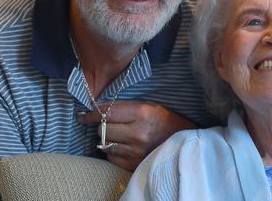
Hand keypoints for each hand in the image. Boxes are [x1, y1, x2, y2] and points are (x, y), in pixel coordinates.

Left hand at [77, 101, 195, 170]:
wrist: (187, 144)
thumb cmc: (168, 122)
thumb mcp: (152, 107)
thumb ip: (128, 107)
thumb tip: (100, 109)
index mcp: (142, 113)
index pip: (107, 112)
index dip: (92, 113)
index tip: (85, 115)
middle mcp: (137, 133)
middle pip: (102, 128)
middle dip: (101, 126)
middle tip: (106, 124)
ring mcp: (135, 151)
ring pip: (105, 144)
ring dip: (107, 139)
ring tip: (116, 136)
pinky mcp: (134, 164)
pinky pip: (111, 157)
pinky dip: (113, 152)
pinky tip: (122, 147)